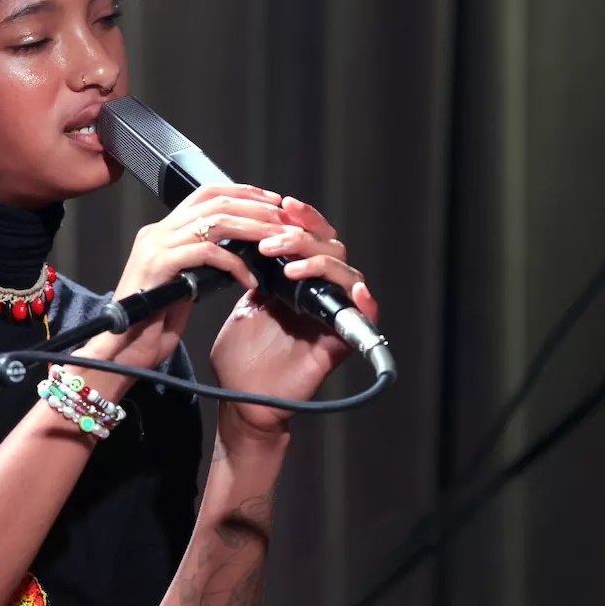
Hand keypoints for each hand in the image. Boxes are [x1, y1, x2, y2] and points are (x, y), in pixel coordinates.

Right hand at [76, 183, 291, 395]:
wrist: (123, 351)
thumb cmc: (154, 324)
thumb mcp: (185, 284)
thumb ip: (203, 262)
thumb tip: (241, 251)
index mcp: (162, 232)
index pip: (206, 194)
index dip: (242, 193)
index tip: (272, 202)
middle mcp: (157, 232)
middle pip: (215, 201)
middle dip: (255, 208)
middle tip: (284, 220)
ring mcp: (155, 246)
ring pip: (215, 222)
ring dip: (253, 230)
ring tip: (277, 243)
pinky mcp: (158, 265)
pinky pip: (207, 253)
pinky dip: (235, 264)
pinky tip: (250, 280)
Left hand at [208, 195, 378, 439]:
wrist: (240, 400)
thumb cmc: (242, 358)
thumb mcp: (244, 302)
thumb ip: (254, 272)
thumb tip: (247, 234)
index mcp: (297, 283)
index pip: (311, 238)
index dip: (301, 219)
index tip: (280, 204)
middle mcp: (318, 295)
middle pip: (331, 248)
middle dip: (302, 237)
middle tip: (272, 241)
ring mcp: (331, 317)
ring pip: (347, 275)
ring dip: (320, 263)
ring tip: (289, 266)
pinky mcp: (339, 343)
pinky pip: (364, 319)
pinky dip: (363, 303)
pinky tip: (352, 292)